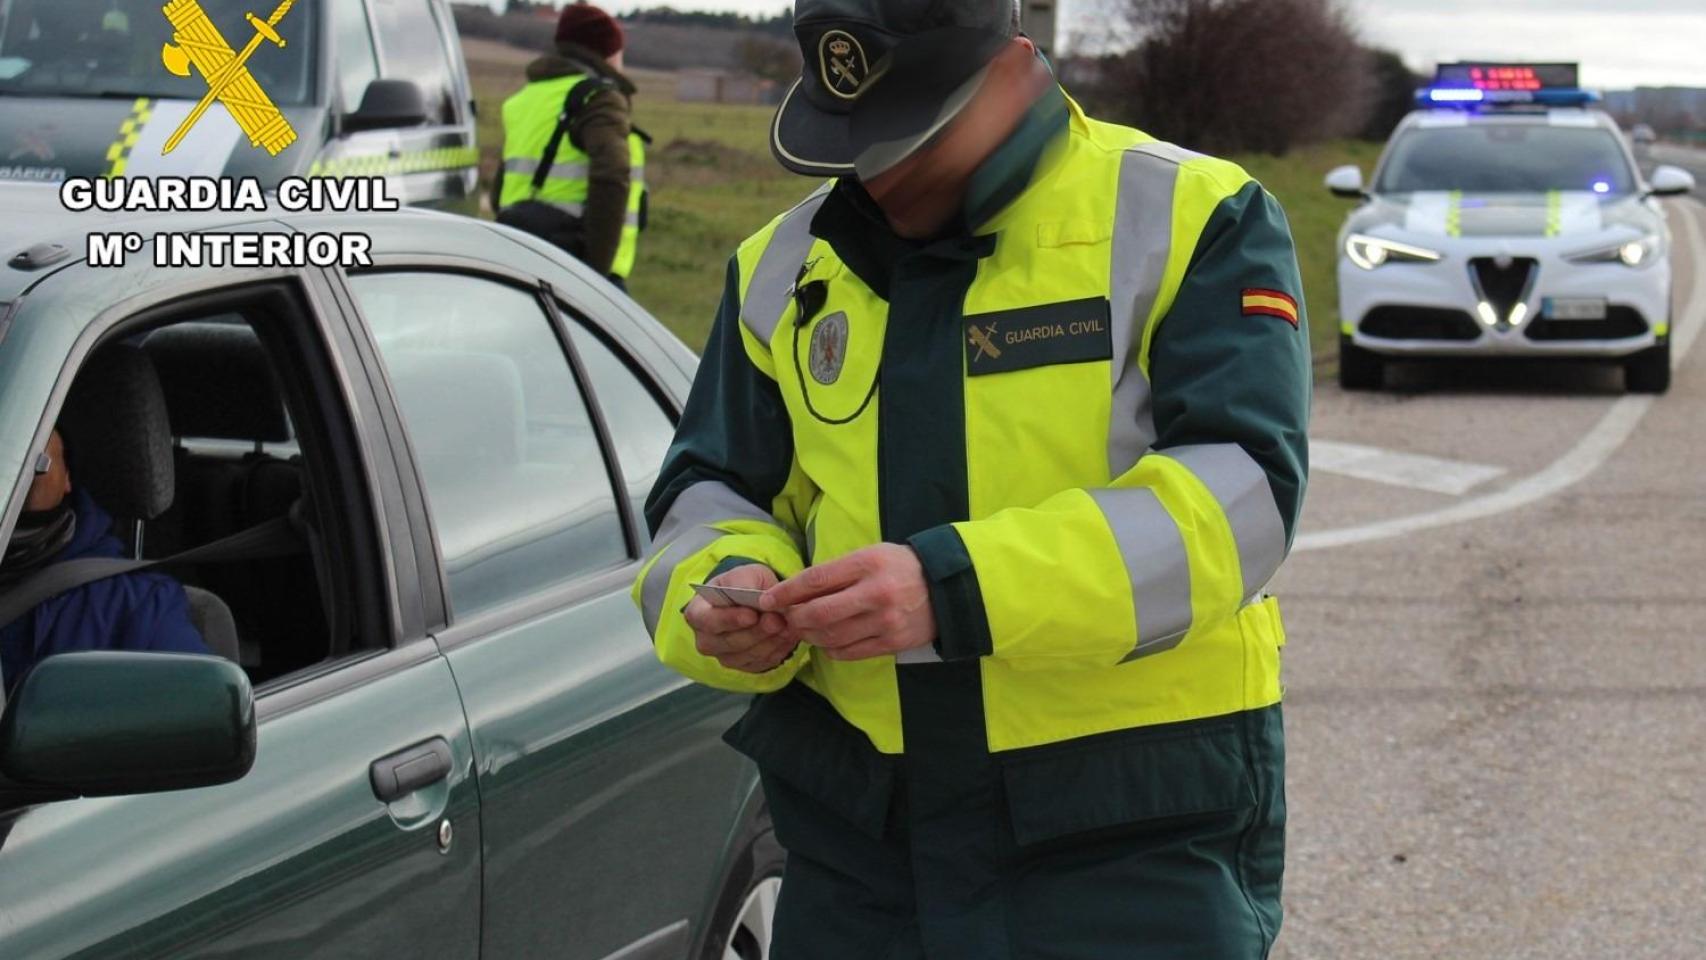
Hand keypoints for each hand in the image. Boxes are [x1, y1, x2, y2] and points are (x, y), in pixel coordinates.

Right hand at [683, 564, 797, 672]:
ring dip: (770, 641)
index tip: (752, 615)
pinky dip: (778, 649)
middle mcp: (706, 640)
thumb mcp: (745, 574)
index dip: (730, 619)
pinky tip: (788, 635)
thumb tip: (758, 598)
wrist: (753, 599)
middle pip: (731, 642)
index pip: (709, 621)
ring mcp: (725, 657)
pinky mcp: (745, 666)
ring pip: (749, 654)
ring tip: (788, 625)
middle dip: (757, 631)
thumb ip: (747, 583)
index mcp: (697, 614)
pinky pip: (762, 662)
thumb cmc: (743, 584)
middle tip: (778, 620)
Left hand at [762, 544, 936, 660]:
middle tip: (786, 618)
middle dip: (794, 619)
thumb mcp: (870, 555)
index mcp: (868, 563)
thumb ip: (836, 572)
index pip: (815, 580)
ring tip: (806, 629)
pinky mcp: (891, 643)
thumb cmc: (900, 567)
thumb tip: (795, 591)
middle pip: (818, 614)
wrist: (947, 588)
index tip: (768, 600)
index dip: (786, 592)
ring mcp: (885, 621)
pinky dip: (831, 649)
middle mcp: (876, 593)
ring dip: (810, 636)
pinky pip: (849, 652)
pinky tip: (828, 640)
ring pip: (830, 637)